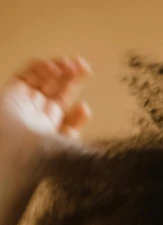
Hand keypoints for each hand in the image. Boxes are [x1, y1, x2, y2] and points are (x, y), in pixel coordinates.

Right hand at [0, 55, 92, 178]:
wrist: (12, 153)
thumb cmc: (42, 156)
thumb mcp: (72, 150)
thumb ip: (82, 136)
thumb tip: (85, 109)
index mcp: (54, 133)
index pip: (69, 116)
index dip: (79, 109)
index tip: (84, 105)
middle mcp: (39, 117)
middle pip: (59, 92)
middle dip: (73, 79)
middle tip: (85, 67)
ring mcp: (25, 104)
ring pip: (44, 81)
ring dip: (60, 69)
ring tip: (73, 64)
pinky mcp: (11, 93)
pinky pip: (26, 75)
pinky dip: (40, 68)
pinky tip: (54, 68)